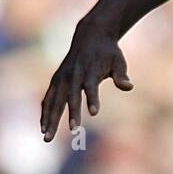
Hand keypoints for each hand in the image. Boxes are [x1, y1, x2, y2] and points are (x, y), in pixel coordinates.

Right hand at [40, 22, 132, 141]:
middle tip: (72, 130)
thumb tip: (129, 86)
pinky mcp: (56, 80)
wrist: (90, 36)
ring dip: (50, 118)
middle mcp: (73, 75)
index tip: (94, 113)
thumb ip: (121, 75)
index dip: (92, 99)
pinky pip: (49, 98)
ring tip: (47, 137)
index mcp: (89, 71)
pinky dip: (45, 111)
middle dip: (70, 114)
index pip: (91, 87)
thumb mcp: (118, 61)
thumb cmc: (108, 53)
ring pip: (54, 101)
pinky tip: (43, 126)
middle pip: (69, 97)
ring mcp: (62, 77)